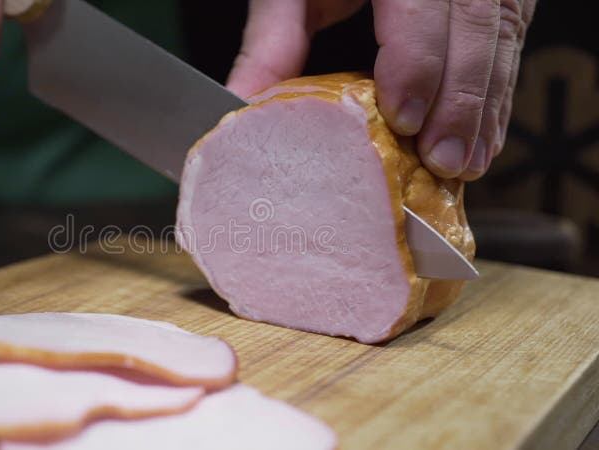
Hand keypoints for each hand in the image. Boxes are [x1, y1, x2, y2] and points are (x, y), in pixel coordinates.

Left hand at [227, 0, 536, 180]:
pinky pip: (513, 43)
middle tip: (442, 162)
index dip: (418, 60)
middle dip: (463, 99)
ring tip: (466, 166)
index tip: (404, 119)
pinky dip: (500, 95)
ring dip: (488, 106)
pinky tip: (486, 139)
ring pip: (502, 36)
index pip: (420, 4)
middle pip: (477, 24)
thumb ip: (272, 42)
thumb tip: (240, 106)